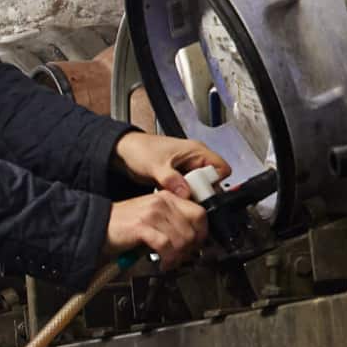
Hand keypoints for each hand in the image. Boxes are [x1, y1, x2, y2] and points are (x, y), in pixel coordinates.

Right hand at [103, 190, 208, 266]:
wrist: (98, 225)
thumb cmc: (124, 225)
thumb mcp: (153, 217)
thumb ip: (173, 222)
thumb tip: (193, 239)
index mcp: (167, 197)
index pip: (199, 213)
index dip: (202, 233)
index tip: (196, 246)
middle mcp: (161, 202)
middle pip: (193, 228)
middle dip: (191, 248)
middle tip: (182, 257)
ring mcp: (152, 213)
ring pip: (182, 239)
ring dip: (179, 256)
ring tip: (171, 262)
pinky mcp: (142, 226)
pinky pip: (167, 246)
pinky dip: (168, 259)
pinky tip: (162, 263)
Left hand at [112, 132, 230, 198]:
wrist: (125, 153)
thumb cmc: (140, 149)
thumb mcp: (156, 165)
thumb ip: (171, 179)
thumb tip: (185, 192)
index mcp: (196, 151)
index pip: (221, 168)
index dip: (214, 181)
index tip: (199, 190)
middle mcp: (195, 160)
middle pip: (212, 182)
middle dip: (201, 192)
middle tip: (185, 196)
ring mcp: (188, 170)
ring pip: (200, 190)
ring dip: (190, 196)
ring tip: (176, 197)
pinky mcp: (180, 180)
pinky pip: (189, 192)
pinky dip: (182, 197)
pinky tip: (171, 197)